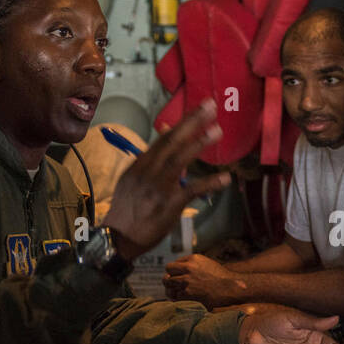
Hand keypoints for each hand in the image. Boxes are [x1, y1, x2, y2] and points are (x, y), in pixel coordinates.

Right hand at [100, 99, 229, 259]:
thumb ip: (153, 157)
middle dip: (191, 122)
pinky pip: (192, 191)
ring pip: (179, 160)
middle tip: (211, 106)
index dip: (183, 122)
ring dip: (199, 144)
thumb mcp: (135, 179)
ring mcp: (158, 188)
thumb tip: (170, 132)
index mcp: (140, 164)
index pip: (164, 139)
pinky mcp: (169, 205)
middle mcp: (148, 172)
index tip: (200, 107)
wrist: (119, 237)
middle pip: (171, 142)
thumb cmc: (129, 207)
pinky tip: (225, 178)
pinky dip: (209, 184)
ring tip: (217, 131)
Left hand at [162, 254, 240, 308]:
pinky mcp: (188, 292)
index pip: (174, 263)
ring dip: (170, 288)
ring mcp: (187, 280)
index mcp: (193, 258)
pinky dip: (175, 297)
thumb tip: (180, 269)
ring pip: (168, 283)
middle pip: (168, 271)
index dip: (174, 271)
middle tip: (172, 283)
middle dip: (169, 277)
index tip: (177, 276)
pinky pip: (174, 294)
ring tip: (173, 291)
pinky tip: (179, 298)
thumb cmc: (221, 277)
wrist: (231, 288)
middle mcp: (189, 267)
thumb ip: (193, 264)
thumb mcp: (207, 264)